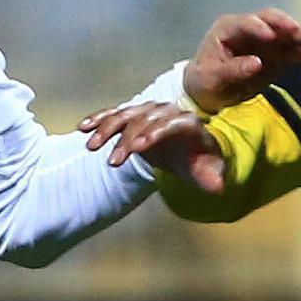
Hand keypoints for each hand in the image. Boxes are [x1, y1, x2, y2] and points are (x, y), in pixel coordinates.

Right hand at [78, 99, 233, 190]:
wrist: (187, 148)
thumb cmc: (199, 162)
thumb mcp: (208, 172)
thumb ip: (212, 179)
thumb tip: (218, 188)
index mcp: (187, 123)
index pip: (170, 124)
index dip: (155, 133)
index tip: (139, 147)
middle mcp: (166, 112)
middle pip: (144, 120)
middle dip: (127, 139)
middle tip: (113, 162)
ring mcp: (148, 111)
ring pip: (125, 115)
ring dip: (107, 129)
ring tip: (92, 147)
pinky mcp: (133, 115)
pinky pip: (113, 115)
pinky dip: (98, 120)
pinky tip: (82, 129)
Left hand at [182, 7, 300, 111]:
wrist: (210, 91)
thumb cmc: (205, 80)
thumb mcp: (213, 78)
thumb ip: (233, 70)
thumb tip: (256, 64)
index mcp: (229, 28)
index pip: (246, 22)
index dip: (259, 27)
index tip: (271, 36)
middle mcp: (251, 29)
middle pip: (272, 20)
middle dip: (287, 25)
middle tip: (299, 31)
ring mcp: (266, 40)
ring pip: (288, 33)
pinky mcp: (277, 54)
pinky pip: (293, 51)